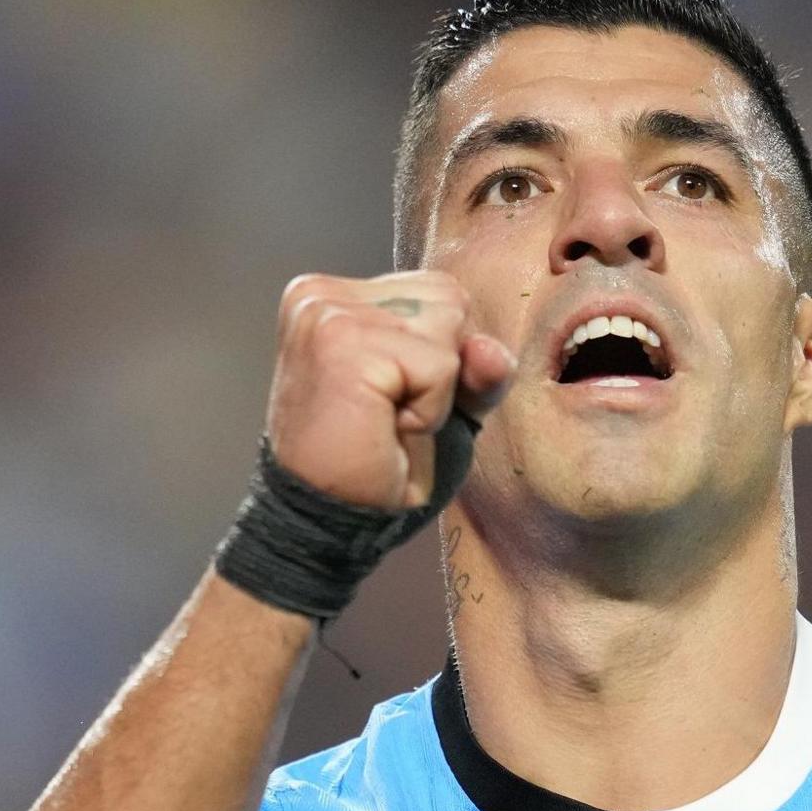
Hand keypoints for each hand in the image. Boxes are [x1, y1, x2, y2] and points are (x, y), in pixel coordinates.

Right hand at [265, 271, 516, 509]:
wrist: (330, 519)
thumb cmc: (378, 462)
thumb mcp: (445, 403)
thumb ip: (476, 367)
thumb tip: (490, 350)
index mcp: (333, 296)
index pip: (438, 292)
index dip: (440, 355)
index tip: (389, 397)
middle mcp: (321, 294)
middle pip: (449, 300)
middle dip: (440, 367)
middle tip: (386, 414)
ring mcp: (327, 314)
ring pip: (449, 327)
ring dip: (436, 392)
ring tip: (384, 420)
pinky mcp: (344, 342)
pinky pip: (440, 366)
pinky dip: (429, 412)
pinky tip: (384, 430)